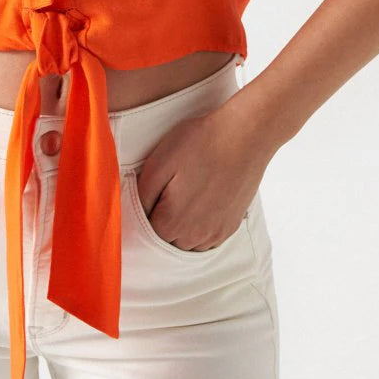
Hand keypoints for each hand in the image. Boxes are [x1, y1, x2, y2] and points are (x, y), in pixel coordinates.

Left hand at [135, 94, 272, 250]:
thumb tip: (133, 213)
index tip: (150, 191)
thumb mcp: (159, 162)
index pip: (145, 232)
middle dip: (161, 221)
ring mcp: (216, 233)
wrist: (245, 135)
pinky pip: (207, 240)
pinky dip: (199, 228)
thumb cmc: (201, 143)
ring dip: (181, 228)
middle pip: (166, 240)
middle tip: (167, 190)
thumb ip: (141, 195)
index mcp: (172, 222)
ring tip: (184, 196)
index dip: (143, 211)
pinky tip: (201, 203)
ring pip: (187, 243)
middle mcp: (194, 236)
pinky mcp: (231, 226)